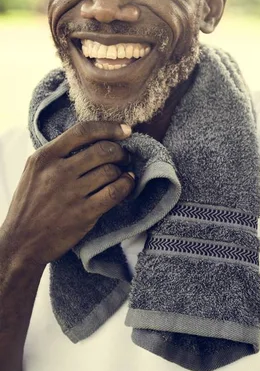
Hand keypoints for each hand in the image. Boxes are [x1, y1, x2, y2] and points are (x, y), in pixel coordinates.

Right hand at [0, 122, 134, 267]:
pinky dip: (126, 185)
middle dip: (120, 151)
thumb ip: (58, 154)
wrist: (21, 242)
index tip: (125, 131)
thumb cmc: (31, 204)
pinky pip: (115, 192)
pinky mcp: (83, 213)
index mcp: (45, 157)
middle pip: (103, 150)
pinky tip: (126, 184)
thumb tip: (94, 138)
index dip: (109, 128)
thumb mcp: (35, 171)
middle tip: (123, 157)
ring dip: (122, 170)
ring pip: (111, 170)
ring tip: (122, 173)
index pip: (83, 131)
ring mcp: (71, 193)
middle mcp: (57, 172)